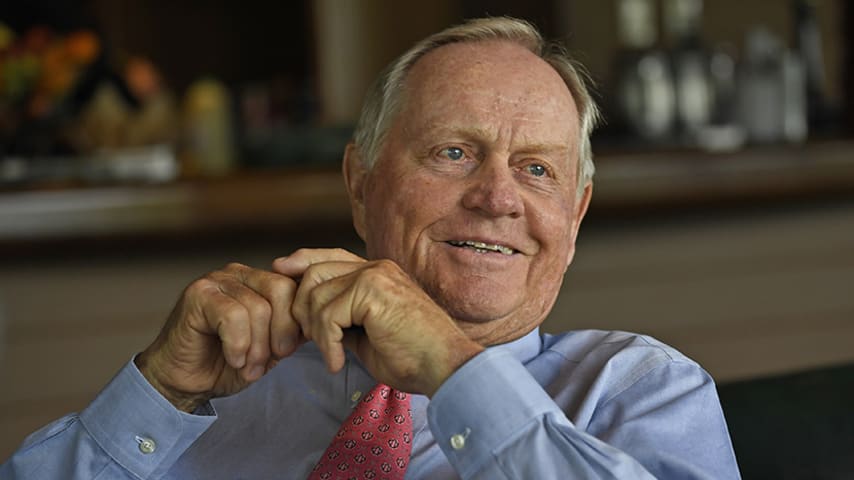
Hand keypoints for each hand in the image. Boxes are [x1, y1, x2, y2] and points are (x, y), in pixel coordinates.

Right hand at [135, 263, 301, 411]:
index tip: (289, 351)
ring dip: (257, 347)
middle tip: (273, 359)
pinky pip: (233, 316)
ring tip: (248, 367)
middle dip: (282, 332)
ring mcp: (217, 280)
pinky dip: (238, 345)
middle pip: (281, 291)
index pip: (295, 287)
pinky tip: (232, 359)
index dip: (298, 321)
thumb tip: (318, 323)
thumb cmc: (225, 364)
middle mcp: (240, 274)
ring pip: (258, 308)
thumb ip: (293, 332)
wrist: (183, 382)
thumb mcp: (271, 349)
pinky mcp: (198, 294)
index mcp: (260, 281)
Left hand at [274, 248, 483, 396]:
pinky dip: (326, 344)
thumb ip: (344, 320)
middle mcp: (377, 267)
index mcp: (378, 273)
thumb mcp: (369, 336)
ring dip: (314, 330)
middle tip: (308, 341)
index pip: (329, 256)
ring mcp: (375, 276)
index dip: (302, 262)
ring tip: (331, 355)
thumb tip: (313, 322)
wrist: (444, 366)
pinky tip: (338, 362)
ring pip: (315, 293)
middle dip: (300, 307)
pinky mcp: (372, 291)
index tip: (279, 272)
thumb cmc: (413, 358)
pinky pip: (327, 315)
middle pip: (314, 271)